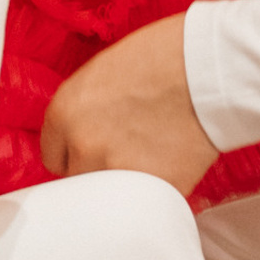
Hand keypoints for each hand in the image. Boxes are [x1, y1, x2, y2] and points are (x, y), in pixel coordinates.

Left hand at [40, 14, 218, 196]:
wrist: (207, 70)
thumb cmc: (160, 55)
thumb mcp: (104, 71)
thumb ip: (84, 108)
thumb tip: (83, 131)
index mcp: (64, 112)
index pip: (52, 156)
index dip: (74, 152)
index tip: (91, 148)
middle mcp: (82, 146)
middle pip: (78, 179)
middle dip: (96, 170)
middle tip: (123, 153)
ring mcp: (116, 173)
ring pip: (108, 199)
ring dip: (121, 188)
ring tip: (148, 161)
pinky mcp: (151, 192)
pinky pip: (145, 203)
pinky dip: (154, 194)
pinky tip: (169, 167)